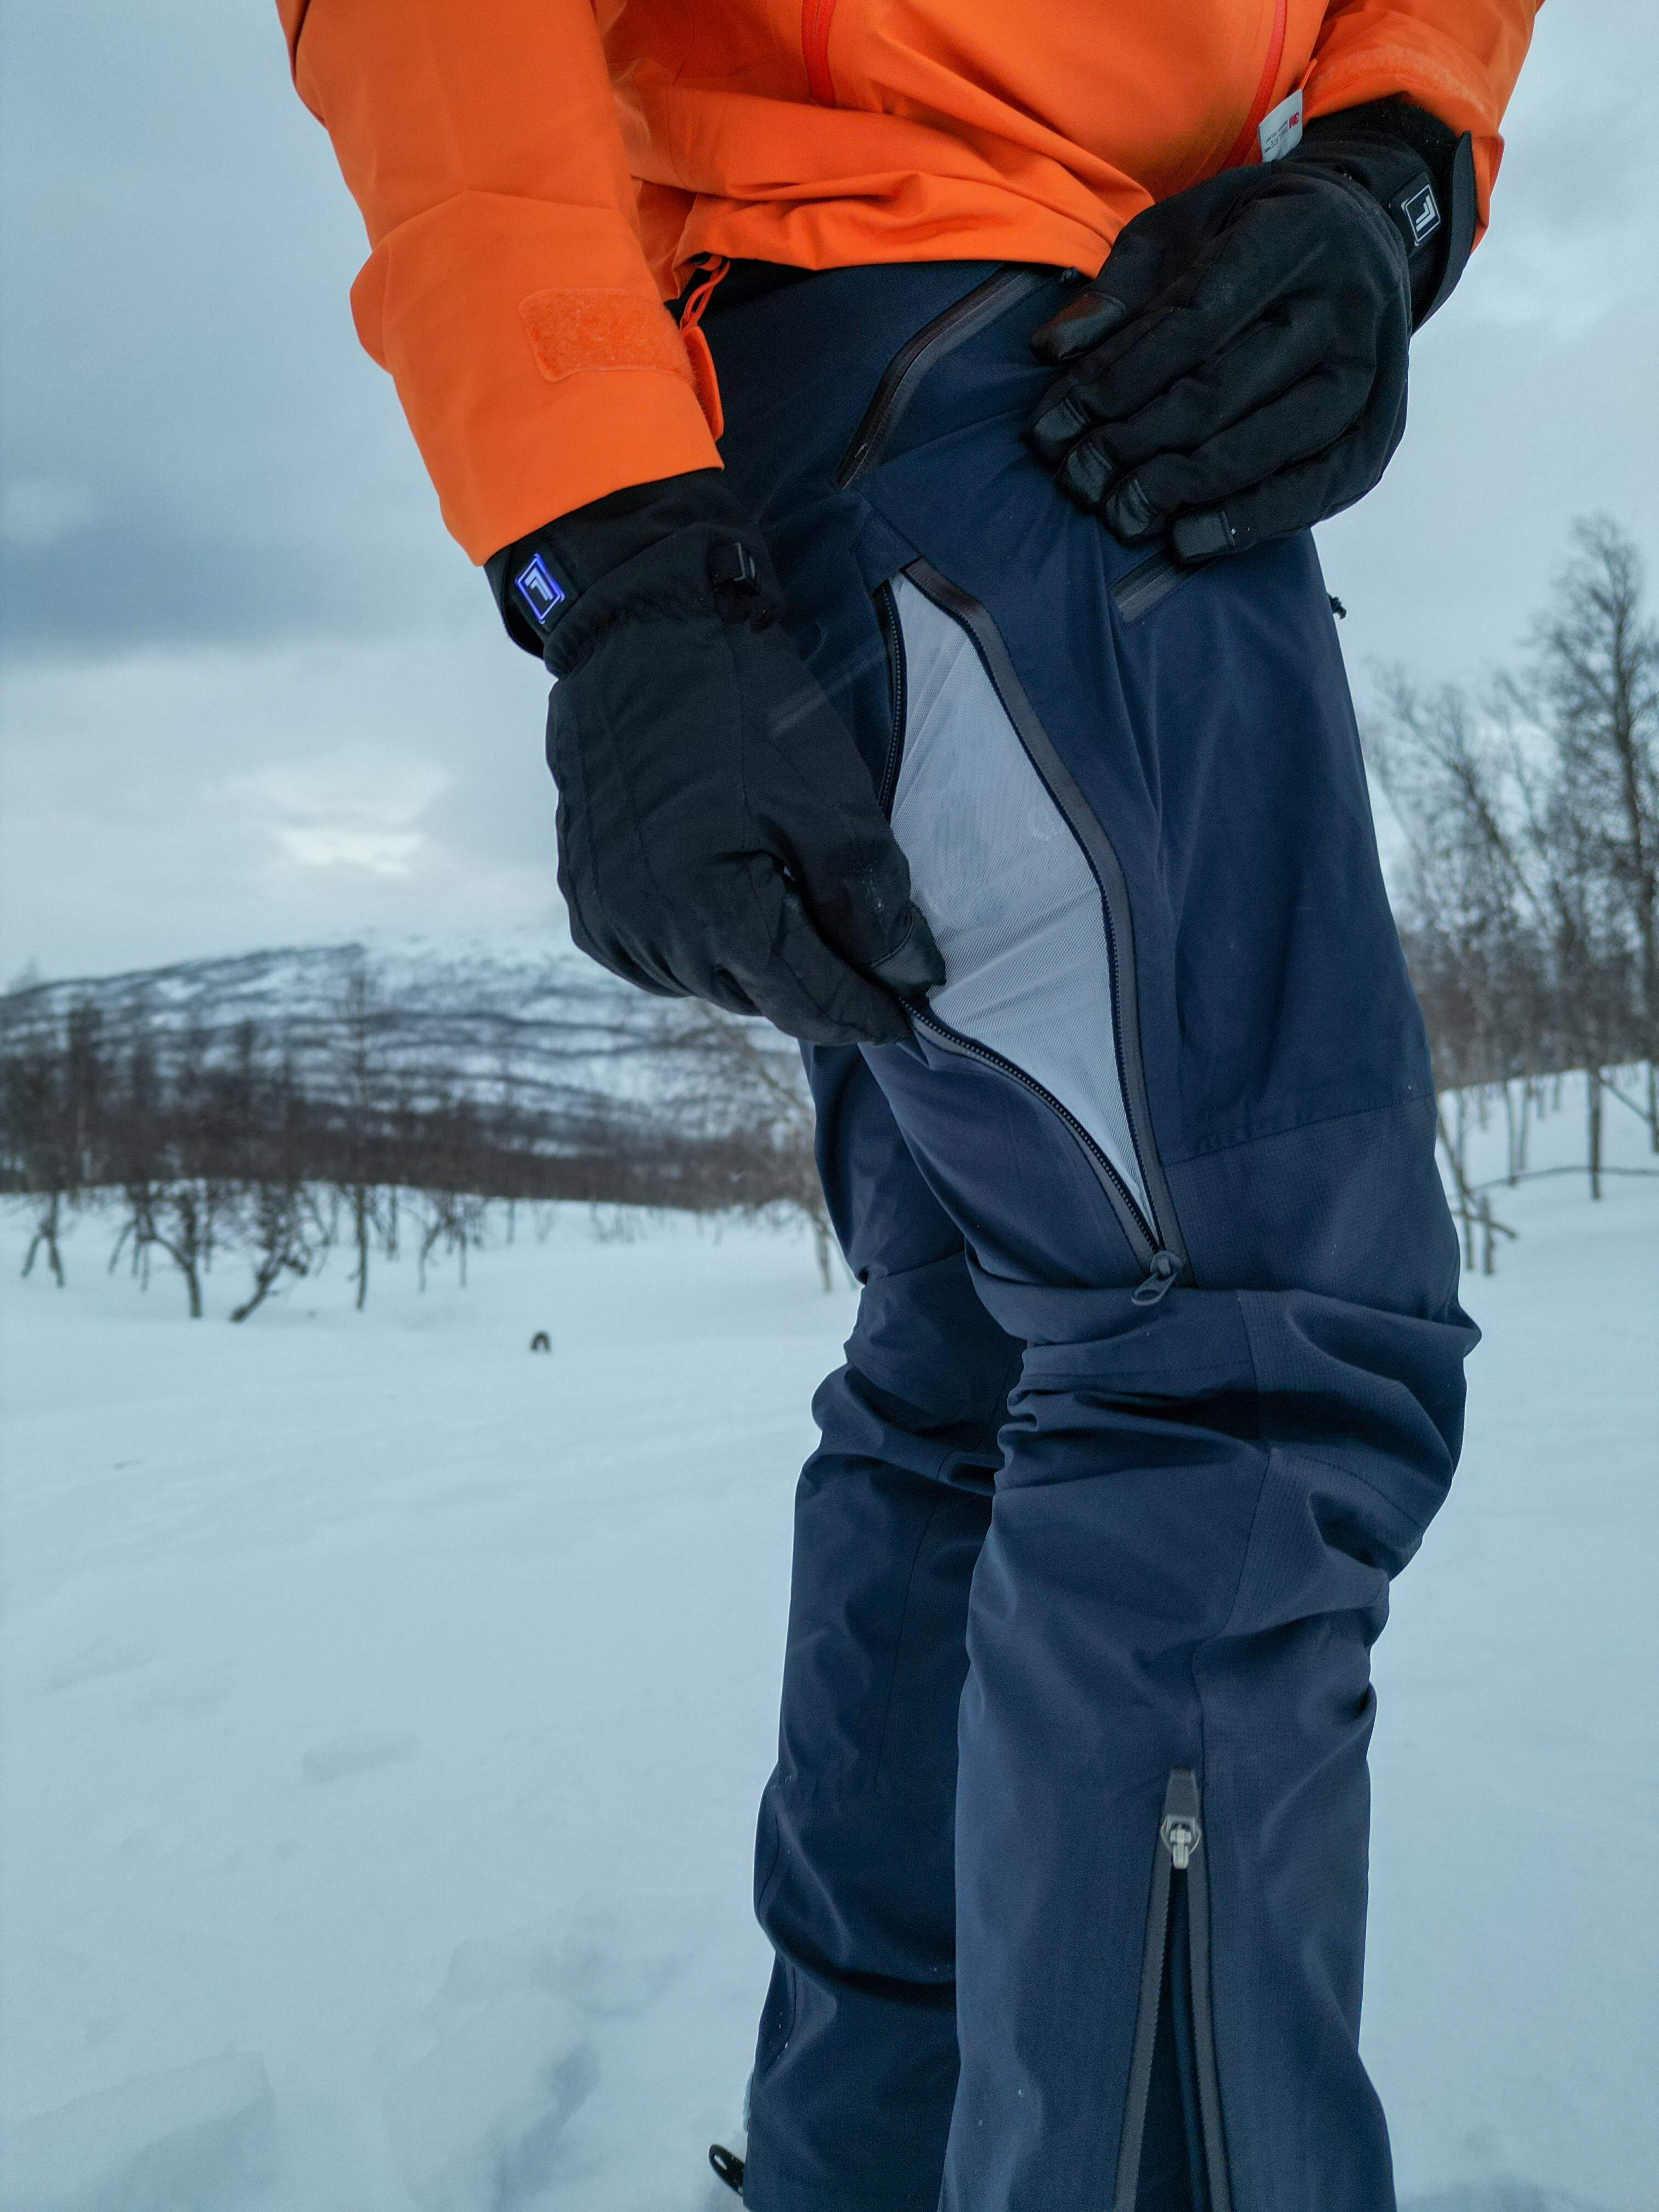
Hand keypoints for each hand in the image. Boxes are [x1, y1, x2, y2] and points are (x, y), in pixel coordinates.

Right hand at [488, 473, 943, 1045]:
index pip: (805, 998)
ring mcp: (610, 918)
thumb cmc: (743, 706)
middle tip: (860, 959)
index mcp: (713, 909)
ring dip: (754, 968)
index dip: (862, 1012)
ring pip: (706, 983)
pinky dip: (698, 949)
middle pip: (757, 998)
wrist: (642, 635)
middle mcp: (651, 930)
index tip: (904, 1020)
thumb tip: (906, 974)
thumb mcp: (829, 800)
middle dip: (812, 985)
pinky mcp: (586, 900)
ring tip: (790, 916)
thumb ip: (867, 902)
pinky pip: (655, 961)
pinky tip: (725, 906)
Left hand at [1026, 105, 1470, 560]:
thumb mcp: (1185, 228)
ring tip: (1122, 515)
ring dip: (1186, 489)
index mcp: (1290, 238)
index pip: (1190, 324)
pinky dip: (1250, 521)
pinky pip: (1318, 490)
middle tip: (1079, 480)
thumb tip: (1054, 349)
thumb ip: (1121, 288)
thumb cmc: (1254, 237)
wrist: (1366, 233)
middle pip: (1223, 392)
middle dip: (1137, 445)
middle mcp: (1342, 305)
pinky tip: (1188, 540)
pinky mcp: (1383, 427)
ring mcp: (1370, 370)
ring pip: (1269, 446)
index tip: (1057, 425)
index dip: (1117, 381)